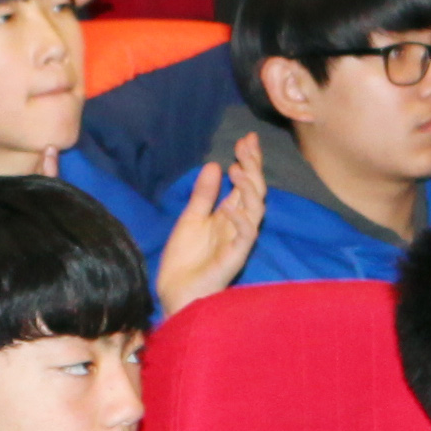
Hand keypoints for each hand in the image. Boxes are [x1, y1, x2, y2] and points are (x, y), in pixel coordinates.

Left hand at [154, 135, 263, 315]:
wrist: (174, 291)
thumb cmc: (184, 259)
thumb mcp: (191, 218)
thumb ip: (203, 194)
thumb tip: (215, 164)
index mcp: (229, 214)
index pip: (245, 183)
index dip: (248, 161)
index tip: (247, 139)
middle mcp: (238, 225)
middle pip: (255, 192)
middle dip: (253, 167)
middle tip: (246, 146)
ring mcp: (238, 241)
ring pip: (256, 211)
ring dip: (249, 189)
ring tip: (237, 168)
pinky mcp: (234, 258)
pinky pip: (245, 237)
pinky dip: (241, 221)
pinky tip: (230, 206)